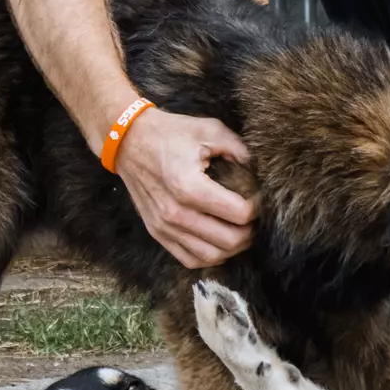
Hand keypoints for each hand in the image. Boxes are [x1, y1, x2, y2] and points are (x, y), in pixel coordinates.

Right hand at [112, 109, 254, 268]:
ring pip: (212, 256)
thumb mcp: (209, 130)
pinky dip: (210, 256)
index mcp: (189, 186)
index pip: (240, 214)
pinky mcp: (157, 233)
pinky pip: (190, 260)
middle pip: (230, 241)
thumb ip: (240, 149)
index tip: (257, 196)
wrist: (128, 142)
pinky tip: (218, 240)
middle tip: (254, 216)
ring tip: (240, 230)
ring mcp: (164, 226)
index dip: (257, 207)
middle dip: (250, 231)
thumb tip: (261, 171)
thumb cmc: (170, 133)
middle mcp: (175, 212)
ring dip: (233, 247)